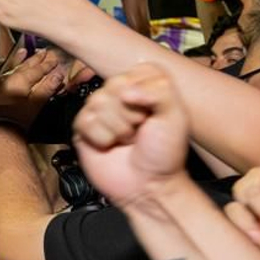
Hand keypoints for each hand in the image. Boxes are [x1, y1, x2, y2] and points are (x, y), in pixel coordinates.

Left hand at [0, 48, 68, 127]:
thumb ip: (48, 87)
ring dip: (20, 60)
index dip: (48, 64)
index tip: (55, 59)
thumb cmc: (16, 120)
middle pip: (25, 66)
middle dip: (36, 59)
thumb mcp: (36, 103)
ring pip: (13, 68)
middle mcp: (8, 78)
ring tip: (24, 52)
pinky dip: (8, 69)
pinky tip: (10, 69)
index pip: (38, 69)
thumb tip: (58, 75)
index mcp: (21, 79)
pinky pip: (3, 74)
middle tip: (44, 52)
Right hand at [73, 65, 189, 203]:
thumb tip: (126, 90)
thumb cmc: (164, 153)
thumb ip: (159, 90)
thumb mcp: (176, 116)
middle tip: (139, 130)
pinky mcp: (83, 127)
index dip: (146, 96)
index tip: (153, 114)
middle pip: (112, 86)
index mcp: (144, 84)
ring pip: (97, 103)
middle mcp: (120, 93)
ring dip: (117, 129)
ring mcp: (100, 110)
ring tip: (126, 140)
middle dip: (130, 115)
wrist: (148, 186)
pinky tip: (110, 146)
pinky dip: (101, 139)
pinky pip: (85, 121)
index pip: (135, 72)